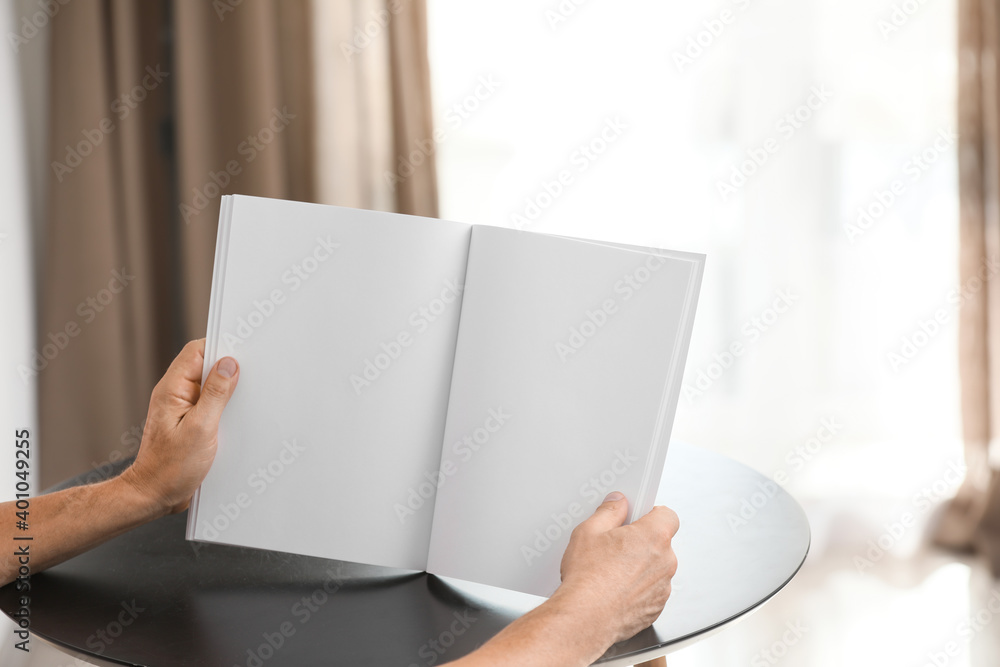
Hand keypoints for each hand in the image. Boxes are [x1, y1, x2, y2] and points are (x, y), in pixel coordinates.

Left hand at [119, 339, 239, 513]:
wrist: (154, 495)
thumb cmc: (170, 468)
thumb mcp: (200, 428)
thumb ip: (216, 394)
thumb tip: (229, 365)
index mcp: (172, 389)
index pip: (196, 351)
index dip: (221, 346)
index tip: (244, 350)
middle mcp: (175, 394)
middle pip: (205, 366)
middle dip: (229, 368)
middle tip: (251, 375)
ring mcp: (182, 408)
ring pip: (210, 386)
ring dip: (228, 390)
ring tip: (244, 399)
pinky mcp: (190, 422)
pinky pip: (210, 404)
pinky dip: (224, 406)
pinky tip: (235, 417)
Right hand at [555, 492, 678, 644]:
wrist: (585, 618)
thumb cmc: (587, 579)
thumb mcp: (589, 531)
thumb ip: (609, 511)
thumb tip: (618, 502)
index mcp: (653, 537)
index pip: (668, 515)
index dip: (651, 514)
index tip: (637, 516)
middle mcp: (664, 562)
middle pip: (661, 542)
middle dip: (641, 541)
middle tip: (615, 545)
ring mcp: (663, 587)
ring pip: (656, 568)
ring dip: (640, 567)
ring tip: (612, 570)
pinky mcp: (656, 607)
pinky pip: (651, 590)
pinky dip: (638, 589)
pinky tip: (615, 588)